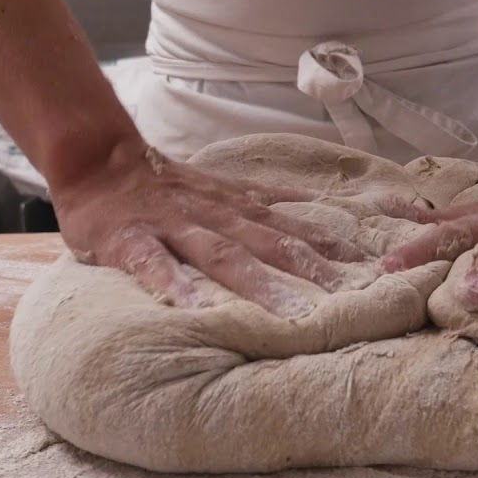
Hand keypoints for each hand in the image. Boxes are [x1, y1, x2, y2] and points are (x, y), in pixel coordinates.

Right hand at [51, 136, 368, 317]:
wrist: (98, 160)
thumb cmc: (167, 186)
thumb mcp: (227, 190)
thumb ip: (269, 206)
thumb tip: (325, 217)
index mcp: (240, 207)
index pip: (298, 228)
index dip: (339, 249)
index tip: (378, 270)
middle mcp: (216, 214)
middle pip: (273, 243)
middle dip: (315, 272)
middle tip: (353, 301)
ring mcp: (174, 225)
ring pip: (224, 254)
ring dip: (261, 285)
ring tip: (293, 316)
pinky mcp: (131, 239)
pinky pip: (154, 264)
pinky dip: (174, 285)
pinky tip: (194, 309)